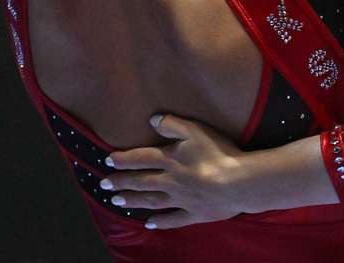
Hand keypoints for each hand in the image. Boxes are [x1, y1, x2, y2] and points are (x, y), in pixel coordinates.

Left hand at [102, 114, 250, 228]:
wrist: (239, 183)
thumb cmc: (218, 153)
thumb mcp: (195, 130)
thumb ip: (173, 123)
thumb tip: (152, 120)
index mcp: (170, 159)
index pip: (141, 158)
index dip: (124, 159)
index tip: (107, 161)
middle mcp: (171, 181)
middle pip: (142, 181)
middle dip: (121, 182)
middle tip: (104, 185)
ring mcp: (181, 199)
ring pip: (151, 201)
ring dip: (133, 201)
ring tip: (117, 202)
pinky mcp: (195, 214)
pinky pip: (173, 220)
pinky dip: (160, 222)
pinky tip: (149, 224)